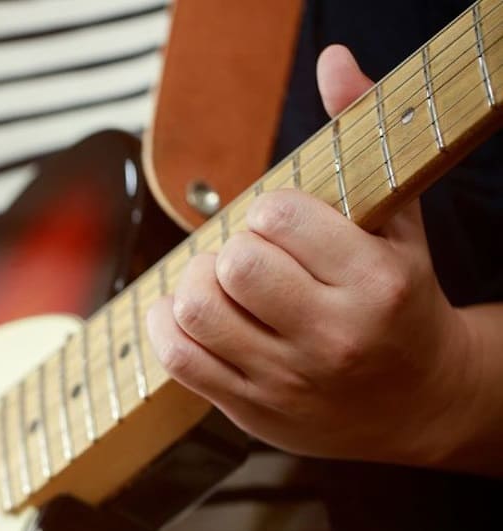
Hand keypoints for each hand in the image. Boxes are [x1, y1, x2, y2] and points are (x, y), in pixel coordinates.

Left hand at [146, 45, 474, 465]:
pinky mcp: (250, 409)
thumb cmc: (402, 301)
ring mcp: (287, 381)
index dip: (269, 211)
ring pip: (197, 311)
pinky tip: (188, 312)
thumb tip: (333, 62)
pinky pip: (177, 359)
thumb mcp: (398, 222)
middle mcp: (332, 337)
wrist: (421, 403)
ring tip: (221, 284)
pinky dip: (166, 324)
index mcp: (375, 284)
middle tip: (251, 256)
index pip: (278, 218)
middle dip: (233, 248)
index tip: (282, 224)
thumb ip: (361, 137)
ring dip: (196, 284)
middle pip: (234, 266)